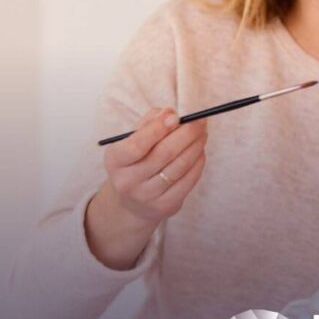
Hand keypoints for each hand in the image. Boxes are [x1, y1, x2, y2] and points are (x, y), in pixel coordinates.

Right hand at [85, 107, 206, 269]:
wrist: (133, 201)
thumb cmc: (136, 160)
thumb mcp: (133, 140)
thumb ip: (149, 122)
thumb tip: (169, 113)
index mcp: (115, 160)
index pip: (136, 145)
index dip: (158, 129)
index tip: (176, 117)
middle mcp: (128, 181)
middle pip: (164, 154)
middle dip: (186, 134)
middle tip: (200, 121)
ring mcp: (147, 196)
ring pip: (179, 166)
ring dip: (196, 146)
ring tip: (202, 133)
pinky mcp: (165, 206)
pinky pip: (188, 180)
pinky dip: (198, 162)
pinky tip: (200, 151)